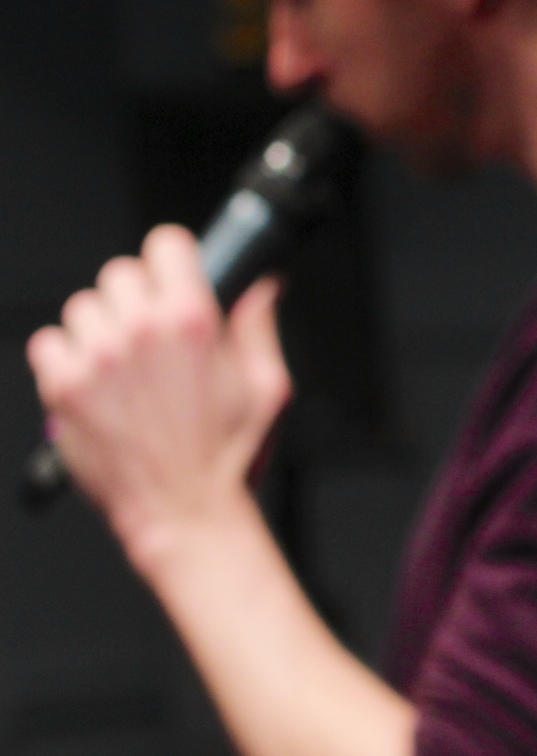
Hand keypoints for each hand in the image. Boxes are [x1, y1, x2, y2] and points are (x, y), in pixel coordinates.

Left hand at [24, 224, 289, 560]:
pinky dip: (66, 357)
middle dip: (138, 299)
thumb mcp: (269, 387)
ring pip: (83, 307)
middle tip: (153, 337)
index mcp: (194, 322)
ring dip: (100, 328)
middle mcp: (141, 332)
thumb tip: (261, 286)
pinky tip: (95, 382)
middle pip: (120, 272)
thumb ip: (259, 327)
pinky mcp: (63, 386)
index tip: (173, 277)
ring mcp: (97, 358)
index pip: (165, 244)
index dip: (173, 260)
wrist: (185, 512)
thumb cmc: (229, 458)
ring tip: (123, 366)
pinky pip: (48, 342)